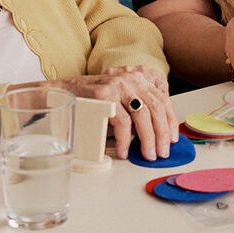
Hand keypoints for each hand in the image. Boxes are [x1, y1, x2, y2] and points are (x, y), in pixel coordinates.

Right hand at [58, 65, 177, 160]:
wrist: (61, 92)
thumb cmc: (92, 100)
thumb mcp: (120, 98)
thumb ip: (137, 107)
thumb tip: (157, 133)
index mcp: (137, 78)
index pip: (162, 99)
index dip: (170, 121)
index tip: (172, 139)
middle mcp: (130, 79)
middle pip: (155, 108)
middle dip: (161, 134)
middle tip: (161, 152)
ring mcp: (117, 85)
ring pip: (142, 116)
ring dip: (147, 139)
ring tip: (147, 155)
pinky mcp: (104, 95)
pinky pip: (121, 122)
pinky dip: (125, 140)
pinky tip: (125, 151)